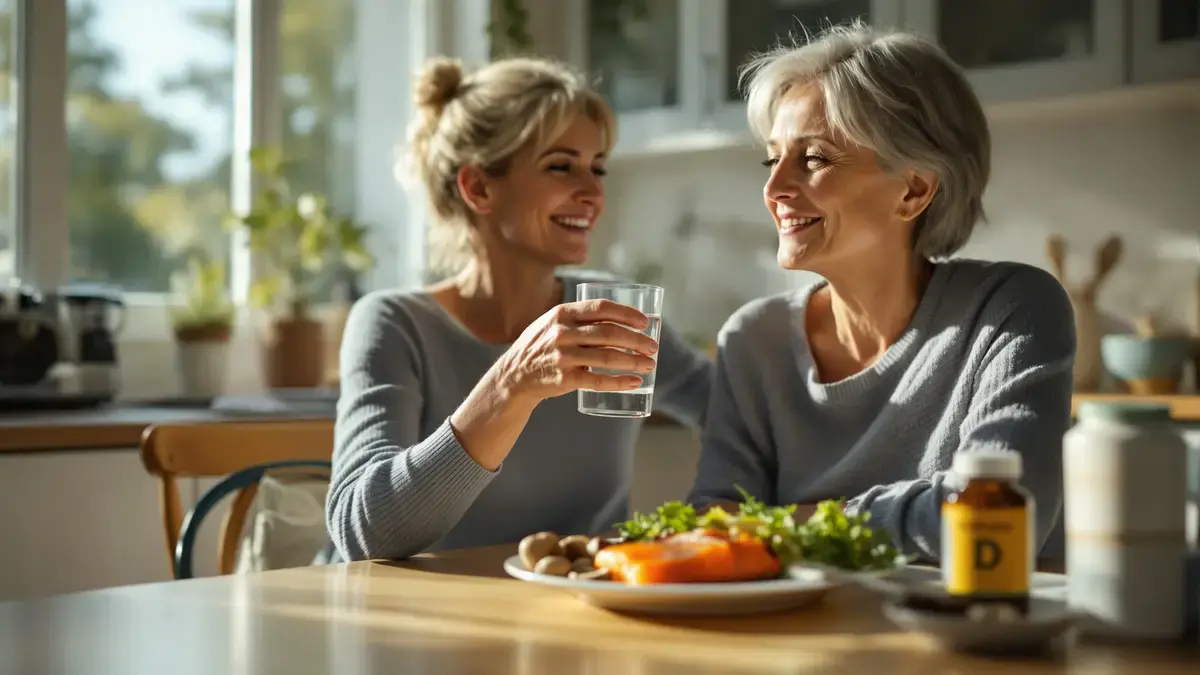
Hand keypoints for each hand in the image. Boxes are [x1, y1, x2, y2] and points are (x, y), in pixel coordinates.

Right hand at [491, 298, 658, 405]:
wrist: (514, 375)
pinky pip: (598, 380)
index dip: (627, 314)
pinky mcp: (564, 379)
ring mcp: (562, 356)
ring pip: (607, 357)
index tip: (645, 322)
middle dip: (636, 340)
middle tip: (653, 347)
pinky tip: (634, 382)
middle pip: (609, 333)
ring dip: (633, 361)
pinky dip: (619, 382)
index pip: (601, 308)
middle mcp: (562, 332)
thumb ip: (579, 318)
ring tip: (650, 364)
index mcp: (562, 313)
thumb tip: (622, 318)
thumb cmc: (541, 346)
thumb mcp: (552, 323)